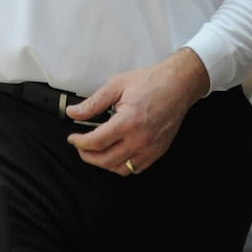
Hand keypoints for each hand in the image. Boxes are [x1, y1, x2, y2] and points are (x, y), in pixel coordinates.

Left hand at [65, 48, 208, 175]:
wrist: (178, 85)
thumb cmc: (151, 82)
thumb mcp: (117, 85)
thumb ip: (93, 103)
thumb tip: (74, 112)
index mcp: (128, 122)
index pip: (96, 142)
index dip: (79, 143)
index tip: (73, 138)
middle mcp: (140, 139)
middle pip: (105, 160)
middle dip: (87, 156)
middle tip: (80, 146)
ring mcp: (150, 148)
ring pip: (120, 169)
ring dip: (104, 163)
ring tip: (96, 152)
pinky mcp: (158, 151)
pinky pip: (136, 168)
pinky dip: (122, 166)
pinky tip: (116, 154)